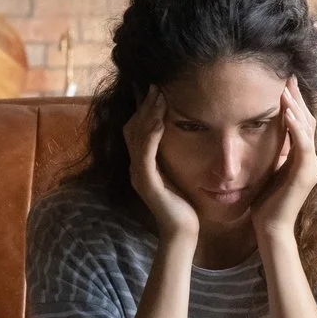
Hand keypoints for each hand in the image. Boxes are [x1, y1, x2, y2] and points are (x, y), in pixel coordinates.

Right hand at [126, 89, 198, 242]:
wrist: (183, 232)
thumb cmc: (184, 205)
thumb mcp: (177, 174)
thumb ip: (172, 157)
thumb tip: (180, 134)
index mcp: (141, 164)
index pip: (135, 130)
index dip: (141, 108)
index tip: (154, 89)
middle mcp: (135, 167)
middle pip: (132, 128)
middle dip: (143, 105)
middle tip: (155, 85)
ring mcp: (138, 175)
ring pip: (136, 136)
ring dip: (147, 113)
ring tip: (158, 94)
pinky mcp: (147, 183)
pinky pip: (145, 153)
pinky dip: (151, 134)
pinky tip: (160, 119)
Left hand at [252, 78, 316, 241]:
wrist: (270, 228)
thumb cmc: (266, 204)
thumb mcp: (270, 171)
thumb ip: (276, 155)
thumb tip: (270, 139)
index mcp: (304, 159)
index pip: (303, 125)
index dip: (296, 105)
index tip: (286, 86)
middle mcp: (312, 160)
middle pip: (308, 122)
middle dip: (297, 99)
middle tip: (288, 78)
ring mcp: (312, 166)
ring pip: (307, 129)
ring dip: (296, 108)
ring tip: (286, 89)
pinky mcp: (306, 173)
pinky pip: (303, 144)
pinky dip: (295, 127)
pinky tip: (287, 113)